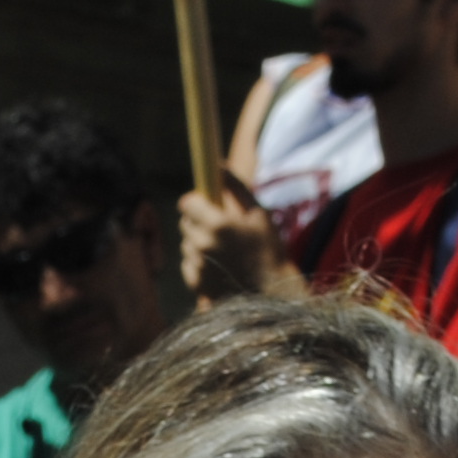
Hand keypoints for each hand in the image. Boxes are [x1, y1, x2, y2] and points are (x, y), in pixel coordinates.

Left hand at [176, 173, 283, 301]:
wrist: (272, 293)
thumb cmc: (270, 248)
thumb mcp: (258, 213)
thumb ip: (235, 187)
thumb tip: (217, 164)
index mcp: (218, 224)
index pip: (187, 202)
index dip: (196, 201)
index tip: (206, 204)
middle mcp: (202, 244)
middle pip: (185, 222)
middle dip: (198, 221)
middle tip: (221, 228)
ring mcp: (197, 265)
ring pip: (186, 243)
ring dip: (198, 242)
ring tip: (224, 250)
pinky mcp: (195, 283)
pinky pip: (188, 263)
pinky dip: (198, 262)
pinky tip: (219, 266)